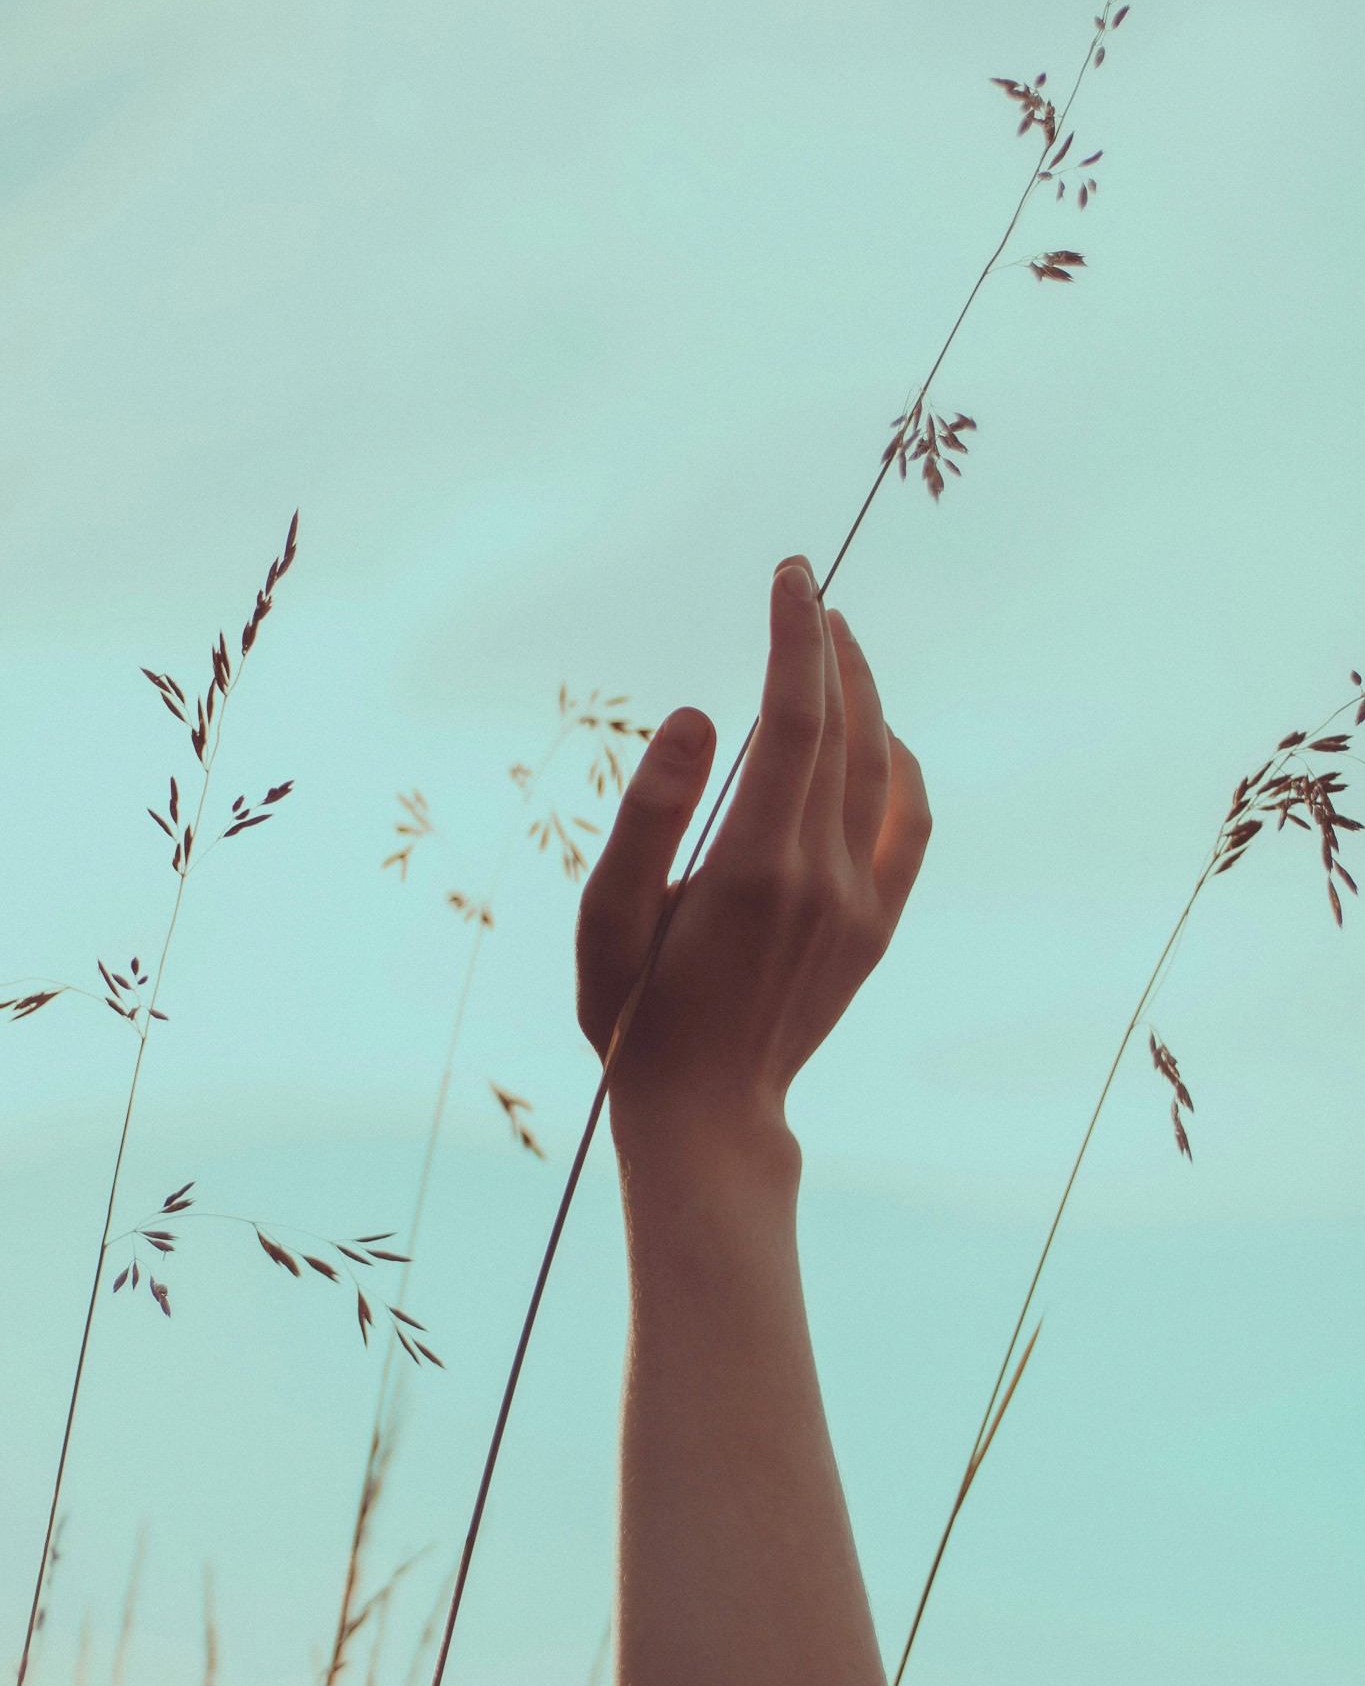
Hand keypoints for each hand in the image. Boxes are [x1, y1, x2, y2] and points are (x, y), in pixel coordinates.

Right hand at [575, 554, 931, 1139]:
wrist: (706, 1112)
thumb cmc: (635, 1012)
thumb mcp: (607, 918)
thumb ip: (648, 812)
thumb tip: (695, 713)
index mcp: (753, 865)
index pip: (791, 717)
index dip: (794, 636)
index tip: (789, 573)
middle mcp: (821, 877)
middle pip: (845, 730)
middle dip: (829, 646)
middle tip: (807, 586)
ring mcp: (859, 904)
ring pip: (884, 770)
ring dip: (867, 696)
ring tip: (840, 640)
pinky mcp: (876, 929)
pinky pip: (912, 827)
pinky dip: (905, 769)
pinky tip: (884, 739)